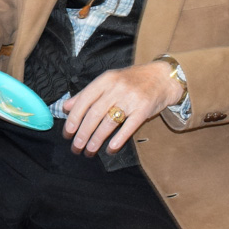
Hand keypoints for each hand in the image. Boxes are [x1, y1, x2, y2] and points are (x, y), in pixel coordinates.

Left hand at [62, 61, 180, 155]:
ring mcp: (131, 99)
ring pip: (109, 121)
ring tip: (89, 150)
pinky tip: (111, 149)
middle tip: (76, 146)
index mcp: (105, 80)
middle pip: (95, 113)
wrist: (162, 77)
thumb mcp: (108, 81)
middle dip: (83, 132)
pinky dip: (119, 139)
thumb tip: (66, 107)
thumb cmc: (132, 80)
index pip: (85, 100)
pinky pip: (129, 126)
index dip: (74, 117)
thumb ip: (87, 93)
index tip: (67, 132)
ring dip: (97, 138)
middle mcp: (117, 88)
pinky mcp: (144, 110)